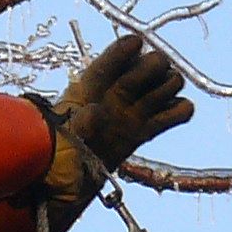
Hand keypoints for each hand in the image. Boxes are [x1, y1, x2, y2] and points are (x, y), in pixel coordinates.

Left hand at [55, 33, 194, 172]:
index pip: (115, 56)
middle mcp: (115, 94)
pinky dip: (180, 110)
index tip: (135, 44)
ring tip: (148, 105)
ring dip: (167, 87)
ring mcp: (132, 112)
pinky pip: (177, 112)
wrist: (56, 187)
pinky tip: (168, 116)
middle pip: (152, 62)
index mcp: (90, 85)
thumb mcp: (58, 138)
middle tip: (137, 88)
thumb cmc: (51, 156)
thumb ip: (77, 125)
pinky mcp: (144, 132)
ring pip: (169, 82)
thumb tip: (97, 113)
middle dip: (151, 67)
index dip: (126, 49)